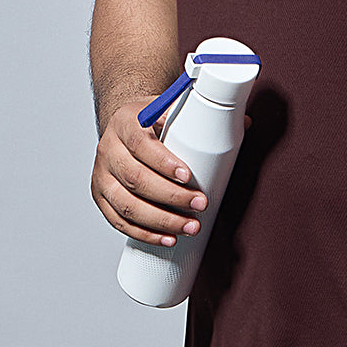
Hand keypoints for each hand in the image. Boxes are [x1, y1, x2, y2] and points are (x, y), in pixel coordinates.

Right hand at [91, 100, 210, 245]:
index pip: (140, 143)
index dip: (164, 162)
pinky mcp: (100, 197)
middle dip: (170, 197)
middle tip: (200, 205)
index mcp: (125, 123)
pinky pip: (118, 221)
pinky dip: (144, 233)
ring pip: (126, 205)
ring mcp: (101, 175)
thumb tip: (246, 122)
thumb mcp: (171, 108)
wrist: (125, 125)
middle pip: (135, 178)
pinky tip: (166, 238)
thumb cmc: (152, 120)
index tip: (188, 176)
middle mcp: (108, 149)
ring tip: (189, 227)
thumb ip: (203, 115)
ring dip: (159, 221)